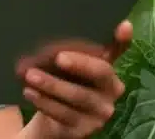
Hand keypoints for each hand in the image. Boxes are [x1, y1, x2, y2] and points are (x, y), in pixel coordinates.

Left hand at [18, 21, 131, 137]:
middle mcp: (112, 88)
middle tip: (58, 57)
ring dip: (52, 85)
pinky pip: (66, 114)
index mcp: (107, 66)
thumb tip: (43, 33)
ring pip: (80, 95)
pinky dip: (46, 102)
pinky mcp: (88, 128)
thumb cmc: (60, 82)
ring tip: (31, 75)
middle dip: (80, 63)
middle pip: (101, 72)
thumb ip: (62, 51)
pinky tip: (31, 93)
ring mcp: (102, 110)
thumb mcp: (61, 66)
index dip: (123, 39)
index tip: (123, 26)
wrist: (52, 119)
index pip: (120, 49)